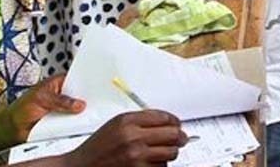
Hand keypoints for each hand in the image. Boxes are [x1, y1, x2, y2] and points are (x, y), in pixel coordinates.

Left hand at [3, 74, 84, 145]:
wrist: (14, 126)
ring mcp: (64, 110)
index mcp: (58, 83)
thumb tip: (78, 104)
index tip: (92, 90)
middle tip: (88, 105)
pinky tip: (77, 125)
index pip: (76, 80)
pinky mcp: (63, 123)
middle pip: (80, 97)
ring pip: (78, 111)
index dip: (84, 84)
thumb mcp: (41, 98)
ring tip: (84, 116)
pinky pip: (72, 124)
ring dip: (80, 115)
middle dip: (84, 101)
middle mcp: (63, 96)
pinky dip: (75, 125)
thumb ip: (60, 100)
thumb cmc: (22, 107)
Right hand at [61, 110, 186, 166]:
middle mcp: (133, 138)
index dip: (175, 121)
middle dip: (180, 137)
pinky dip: (160, 166)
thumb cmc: (98, 147)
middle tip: (181, 139)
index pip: (164, 118)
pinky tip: (150, 162)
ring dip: (170, 153)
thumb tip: (167, 122)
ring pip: (170, 153)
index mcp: (127, 122)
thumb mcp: (116, 124)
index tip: (177, 124)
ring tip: (162, 152)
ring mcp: (136, 157)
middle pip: (173, 135)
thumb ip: (140, 120)